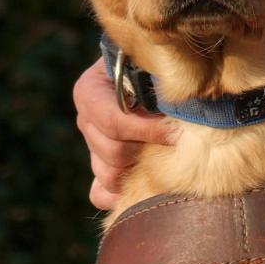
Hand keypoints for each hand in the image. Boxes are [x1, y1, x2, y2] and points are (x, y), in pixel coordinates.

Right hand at [74, 57, 171, 207]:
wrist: (153, 75)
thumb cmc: (157, 68)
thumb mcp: (155, 68)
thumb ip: (161, 85)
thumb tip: (179, 111)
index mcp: (90, 92)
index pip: (113, 122)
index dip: (148, 131)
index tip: (176, 133)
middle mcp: (86, 121)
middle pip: (113, 153)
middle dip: (147, 151)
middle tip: (177, 143)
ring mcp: (92, 147)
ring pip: (109, 175)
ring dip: (140, 170)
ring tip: (166, 157)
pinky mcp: (101, 167)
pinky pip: (100, 194)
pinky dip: (121, 195)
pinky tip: (145, 186)